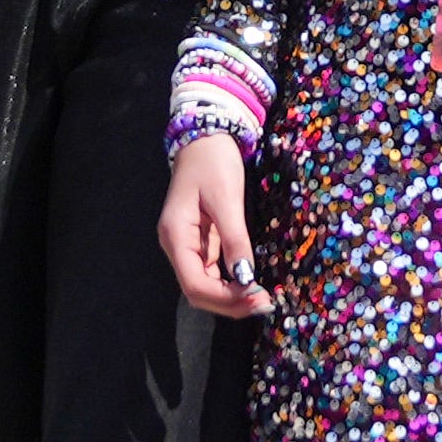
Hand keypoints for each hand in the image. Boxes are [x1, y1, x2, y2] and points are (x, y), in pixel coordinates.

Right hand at [158, 130, 268, 315]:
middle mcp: (177, 246)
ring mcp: (188, 246)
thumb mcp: (227, 199)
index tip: (257, 298)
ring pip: (206, 286)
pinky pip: (214, 272)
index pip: (195, 284)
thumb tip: (246, 278)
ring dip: (233, 297)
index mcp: (175, 236)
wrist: (206, 137)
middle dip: (230, 303)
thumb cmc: (214, 163)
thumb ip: (234, 240)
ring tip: (262, 298)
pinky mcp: (202, 242)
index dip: (225, 298)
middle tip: (265, 304)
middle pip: (199, 291)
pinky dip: (232, 283)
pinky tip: (252, 284)